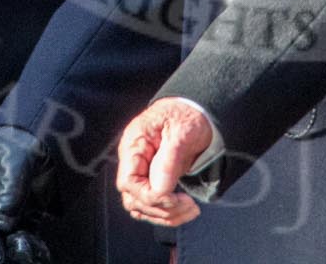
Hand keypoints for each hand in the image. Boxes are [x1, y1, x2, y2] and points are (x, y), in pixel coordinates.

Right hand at [0, 127, 53, 263]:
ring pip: (8, 234)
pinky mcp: (28, 211)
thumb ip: (10, 185)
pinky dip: (33, 245)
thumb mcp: (16, 155)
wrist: (48, 130)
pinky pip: (28, 231)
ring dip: (15, 248)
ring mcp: (9, 206)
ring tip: (26, 257)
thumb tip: (4, 221)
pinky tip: (39, 254)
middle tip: (4, 262)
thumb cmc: (24, 138)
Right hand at [115, 98, 212, 227]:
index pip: (129, 182)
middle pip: (133, 199)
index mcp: (134, 144)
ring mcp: (141, 171)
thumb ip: (169, 158)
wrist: (196, 110)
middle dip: (162, 208)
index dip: (150, 196)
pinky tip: (184, 210)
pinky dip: (166, 213)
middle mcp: (133, 160)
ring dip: (166, 215)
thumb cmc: (187, 114)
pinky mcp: (152, 179)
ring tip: (191, 210)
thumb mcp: (182, 130)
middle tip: (190, 206)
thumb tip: (159, 189)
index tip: (176, 198)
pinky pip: (151, 205)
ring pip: (141, 207)